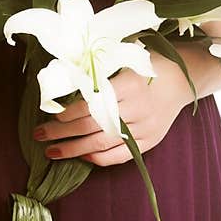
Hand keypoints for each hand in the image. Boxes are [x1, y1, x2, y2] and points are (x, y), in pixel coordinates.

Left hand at [34, 53, 190, 166]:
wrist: (180, 79)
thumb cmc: (146, 66)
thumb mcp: (122, 62)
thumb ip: (97, 76)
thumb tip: (61, 87)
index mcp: (129, 84)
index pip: (92, 104)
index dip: (68, 113)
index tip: (51, 115)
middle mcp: (138, 107)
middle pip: (93, 125)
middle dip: (62, 132)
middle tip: (40, 134)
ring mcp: (146, 127)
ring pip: (103, 143)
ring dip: (74, 149)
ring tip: (52, 151)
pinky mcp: (151, 141)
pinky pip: (120, 155)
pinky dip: (98, 158)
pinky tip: (81, 155)